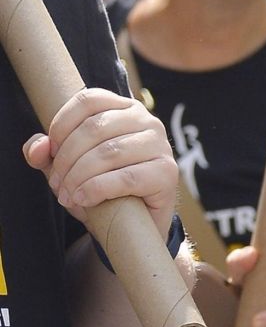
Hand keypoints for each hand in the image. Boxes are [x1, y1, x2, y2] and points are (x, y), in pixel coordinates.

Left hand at [24, 88, 177, 236]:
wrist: (136, 225)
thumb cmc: (104, 190)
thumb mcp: (69, 170)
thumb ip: (47, 155)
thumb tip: (37, 147)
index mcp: (124, 109)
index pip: (88, 100)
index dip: (61, 125)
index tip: (50, 153)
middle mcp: (147, 120)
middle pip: (94, 127)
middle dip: (66, 159)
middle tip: (57, 185)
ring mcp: (160, 145)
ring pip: (108, 152)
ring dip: (78, 177)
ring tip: (68, 196)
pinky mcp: (167, 172)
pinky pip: (126, 177)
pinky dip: (97, 189)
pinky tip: (84, 200)